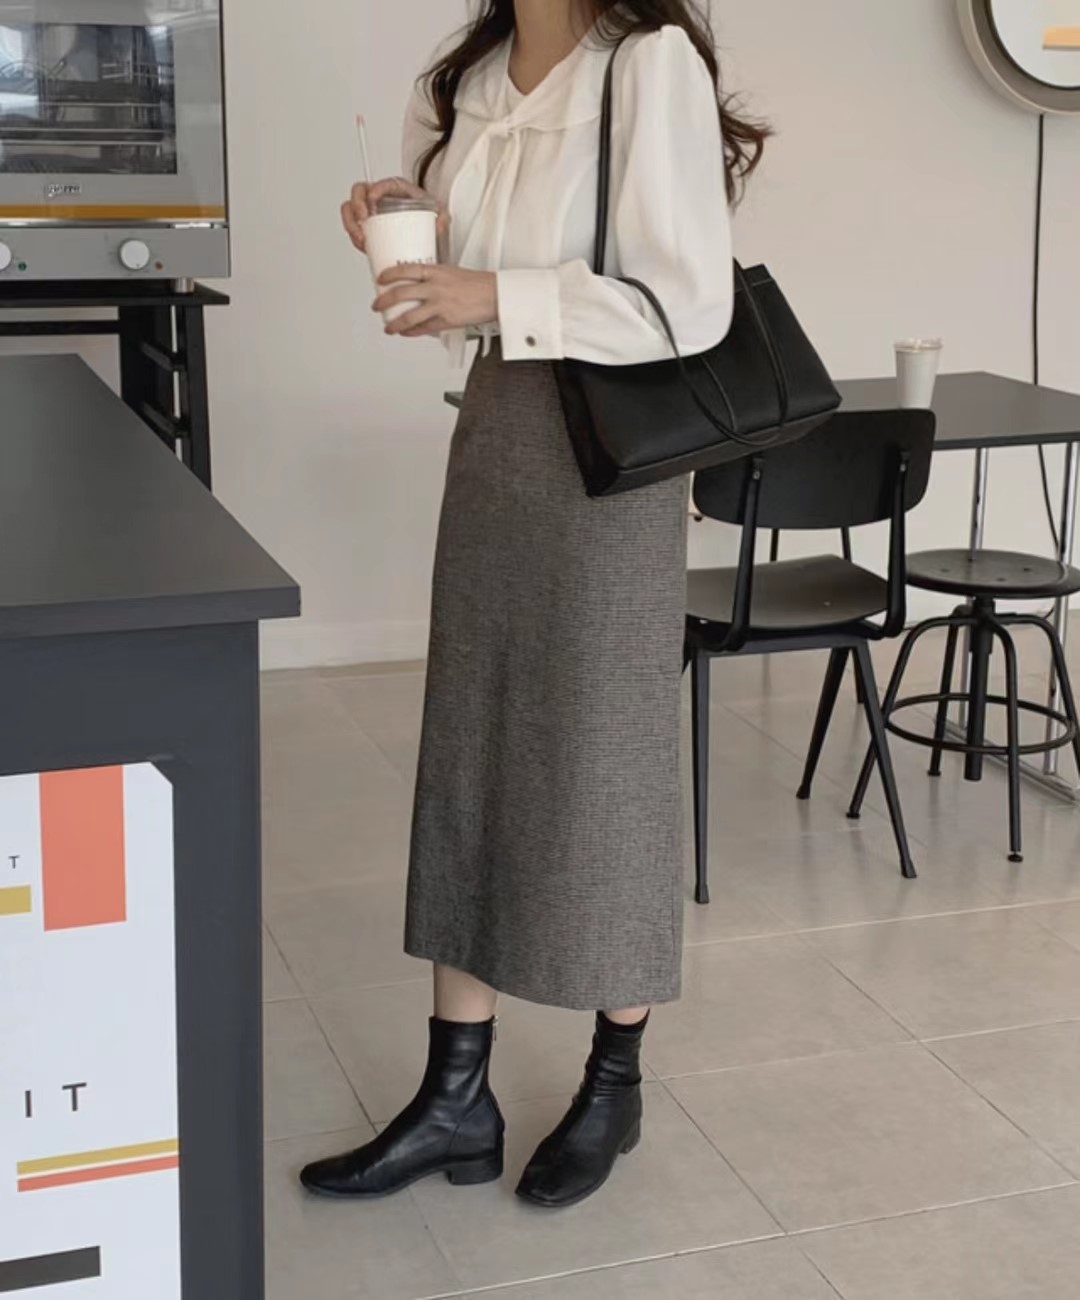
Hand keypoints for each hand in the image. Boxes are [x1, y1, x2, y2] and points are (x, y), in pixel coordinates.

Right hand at [341, 177, 449, 254]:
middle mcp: (380, 198)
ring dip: (351, 223)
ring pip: (350, 210)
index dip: (374, 190)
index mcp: (395, 188)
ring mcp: (371, 213)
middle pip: (359, 192)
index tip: (374, 202)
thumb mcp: (440, 214)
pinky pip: (354, 229)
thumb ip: (444, 217)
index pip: (381, 183)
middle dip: (356, 205)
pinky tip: (363, 244)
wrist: (425, 234)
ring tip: (361, 237)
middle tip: (363, 219)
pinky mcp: (368, 229)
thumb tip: (439, 226)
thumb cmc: (429, 218)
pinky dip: (355, 237)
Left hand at [374, 265, 497, 337]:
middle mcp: (435, 287)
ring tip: (388, 327)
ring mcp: (440, 305)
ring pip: (409, 316)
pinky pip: (424, 328)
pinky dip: (412, 332)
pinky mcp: (446, 320)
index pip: (406, 269)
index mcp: (436, 271)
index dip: (389, 274)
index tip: (380, 279)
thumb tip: (418, 282)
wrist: (496, 295)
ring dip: (394, 324)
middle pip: (401, 293)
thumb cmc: (477, 284)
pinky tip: (406, 333)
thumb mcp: (452, 271)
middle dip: (384, 301)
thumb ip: (434, 276)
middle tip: (377, 305)